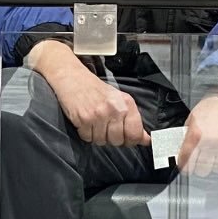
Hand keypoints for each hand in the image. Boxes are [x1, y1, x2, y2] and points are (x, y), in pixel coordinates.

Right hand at [29, 40, 147, 145]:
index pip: (135, 133)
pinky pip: (88, 138)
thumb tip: (145, 140)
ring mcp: (99, 115)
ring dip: (97, 136)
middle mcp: (114, 109)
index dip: (131, 140)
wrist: (72, 77)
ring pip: (102, 141)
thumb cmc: (95, 89)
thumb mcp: (119, 99)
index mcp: (126, 103)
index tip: (128, 140)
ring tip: (94, 122)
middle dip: (112, 138)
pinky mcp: (84, 119)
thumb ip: (133, 119)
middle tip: (106, 127)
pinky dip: (86, 134)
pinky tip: (85, 122)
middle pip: (118, 141)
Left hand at [177, 95, 217, 176]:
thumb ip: (188, 136)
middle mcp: (212, 142)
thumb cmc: (214, 105)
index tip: (184, 166)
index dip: (184, 165)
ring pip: (217, 168)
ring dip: (214, 164)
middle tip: (198, 161)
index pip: (187, 160)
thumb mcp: (194, 117)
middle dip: (198, 166)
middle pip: (202, 169)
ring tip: (213, 154)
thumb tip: (182, 152)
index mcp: (197, 133)